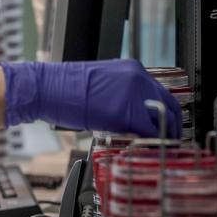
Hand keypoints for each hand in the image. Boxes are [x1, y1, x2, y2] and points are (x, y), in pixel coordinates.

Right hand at [2, 60, 182, 138]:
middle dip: (171, 124)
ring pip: (162, 118)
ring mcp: (133, 94)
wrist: (45, 88)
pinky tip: (147, 147)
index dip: (166, 111)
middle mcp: (138, 78)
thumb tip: (131, 114)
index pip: (161, 92)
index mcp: (132, 69)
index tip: (166, 123)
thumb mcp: (101, 86)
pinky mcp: (125, 113)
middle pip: (169, 104)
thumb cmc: (64, 89)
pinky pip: (149, 130)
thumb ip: (122, 95)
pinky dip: (152, 140)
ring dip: (163, 134)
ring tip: (158, 146)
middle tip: (168, 139)